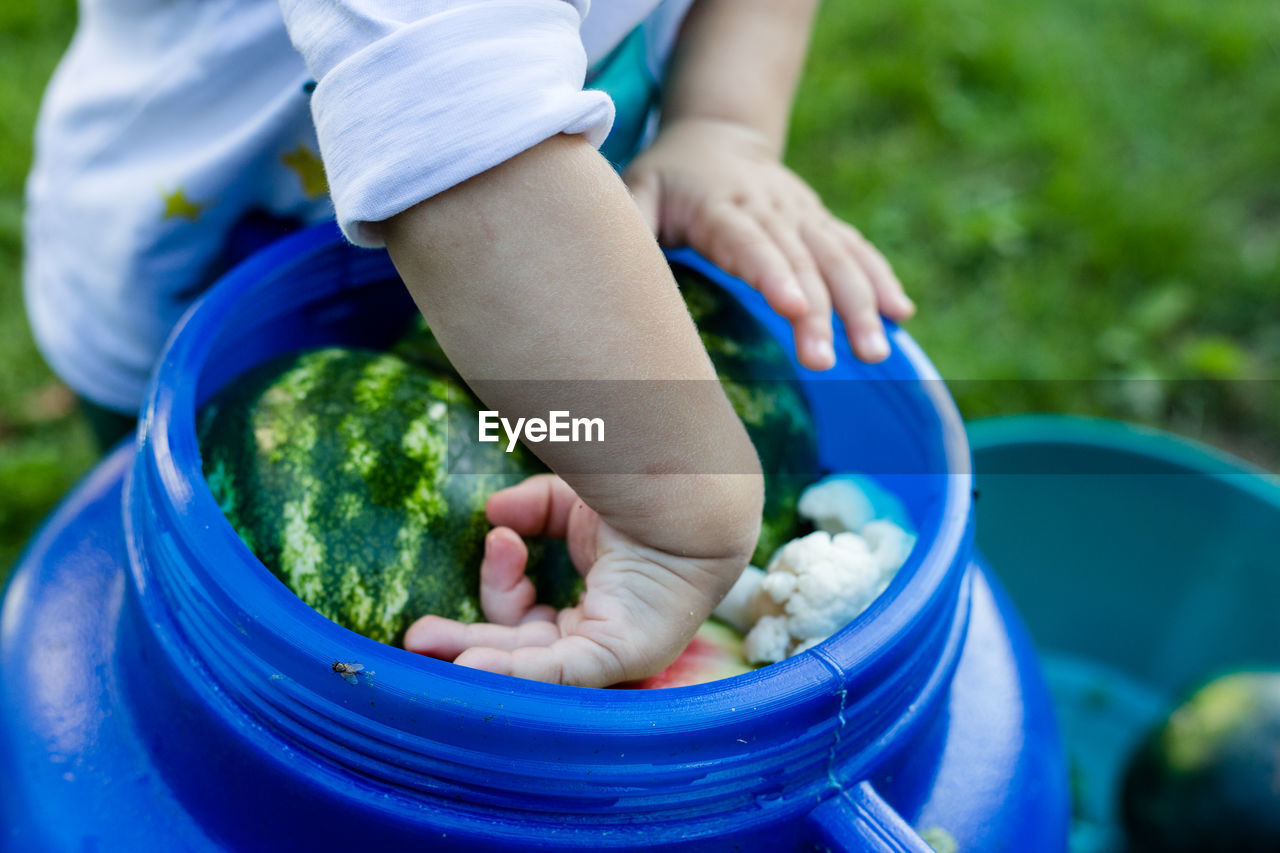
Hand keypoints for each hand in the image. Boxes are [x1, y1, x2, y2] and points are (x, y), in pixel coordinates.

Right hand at [403, 475, 743, 687]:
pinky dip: (518, 673)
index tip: (497, 539)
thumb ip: (533, 511)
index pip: (528, 616)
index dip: (499, 586)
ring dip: (483, 661)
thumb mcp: (575, 503)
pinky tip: (473, 665)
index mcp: (593, 609)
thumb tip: (493, 517)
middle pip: (521, 653)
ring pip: (534, 669)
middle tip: (417, 638)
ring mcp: (613, 651)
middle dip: (467, 645)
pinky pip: (564, 672)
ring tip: (433, 647)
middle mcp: (601, 637)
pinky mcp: (624, 653)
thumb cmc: (645, 492)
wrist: (691, 489)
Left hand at [624, 118, 913, 369]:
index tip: (792, 307)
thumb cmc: (666, 178)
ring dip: (862, 305)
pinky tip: (901, 315)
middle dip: (820, 312)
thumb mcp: (635, 190)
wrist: (716, 135)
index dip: (773, 273)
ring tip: (875, 354)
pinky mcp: (821, 223)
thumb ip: (629, 223)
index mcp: (722, 205)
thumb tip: (610, 268)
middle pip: (802, 261)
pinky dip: (882, 279)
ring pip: (839, 258)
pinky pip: (857, 250)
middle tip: (827, 362)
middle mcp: (771, 209)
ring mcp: (802, 215)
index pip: (751, 242)